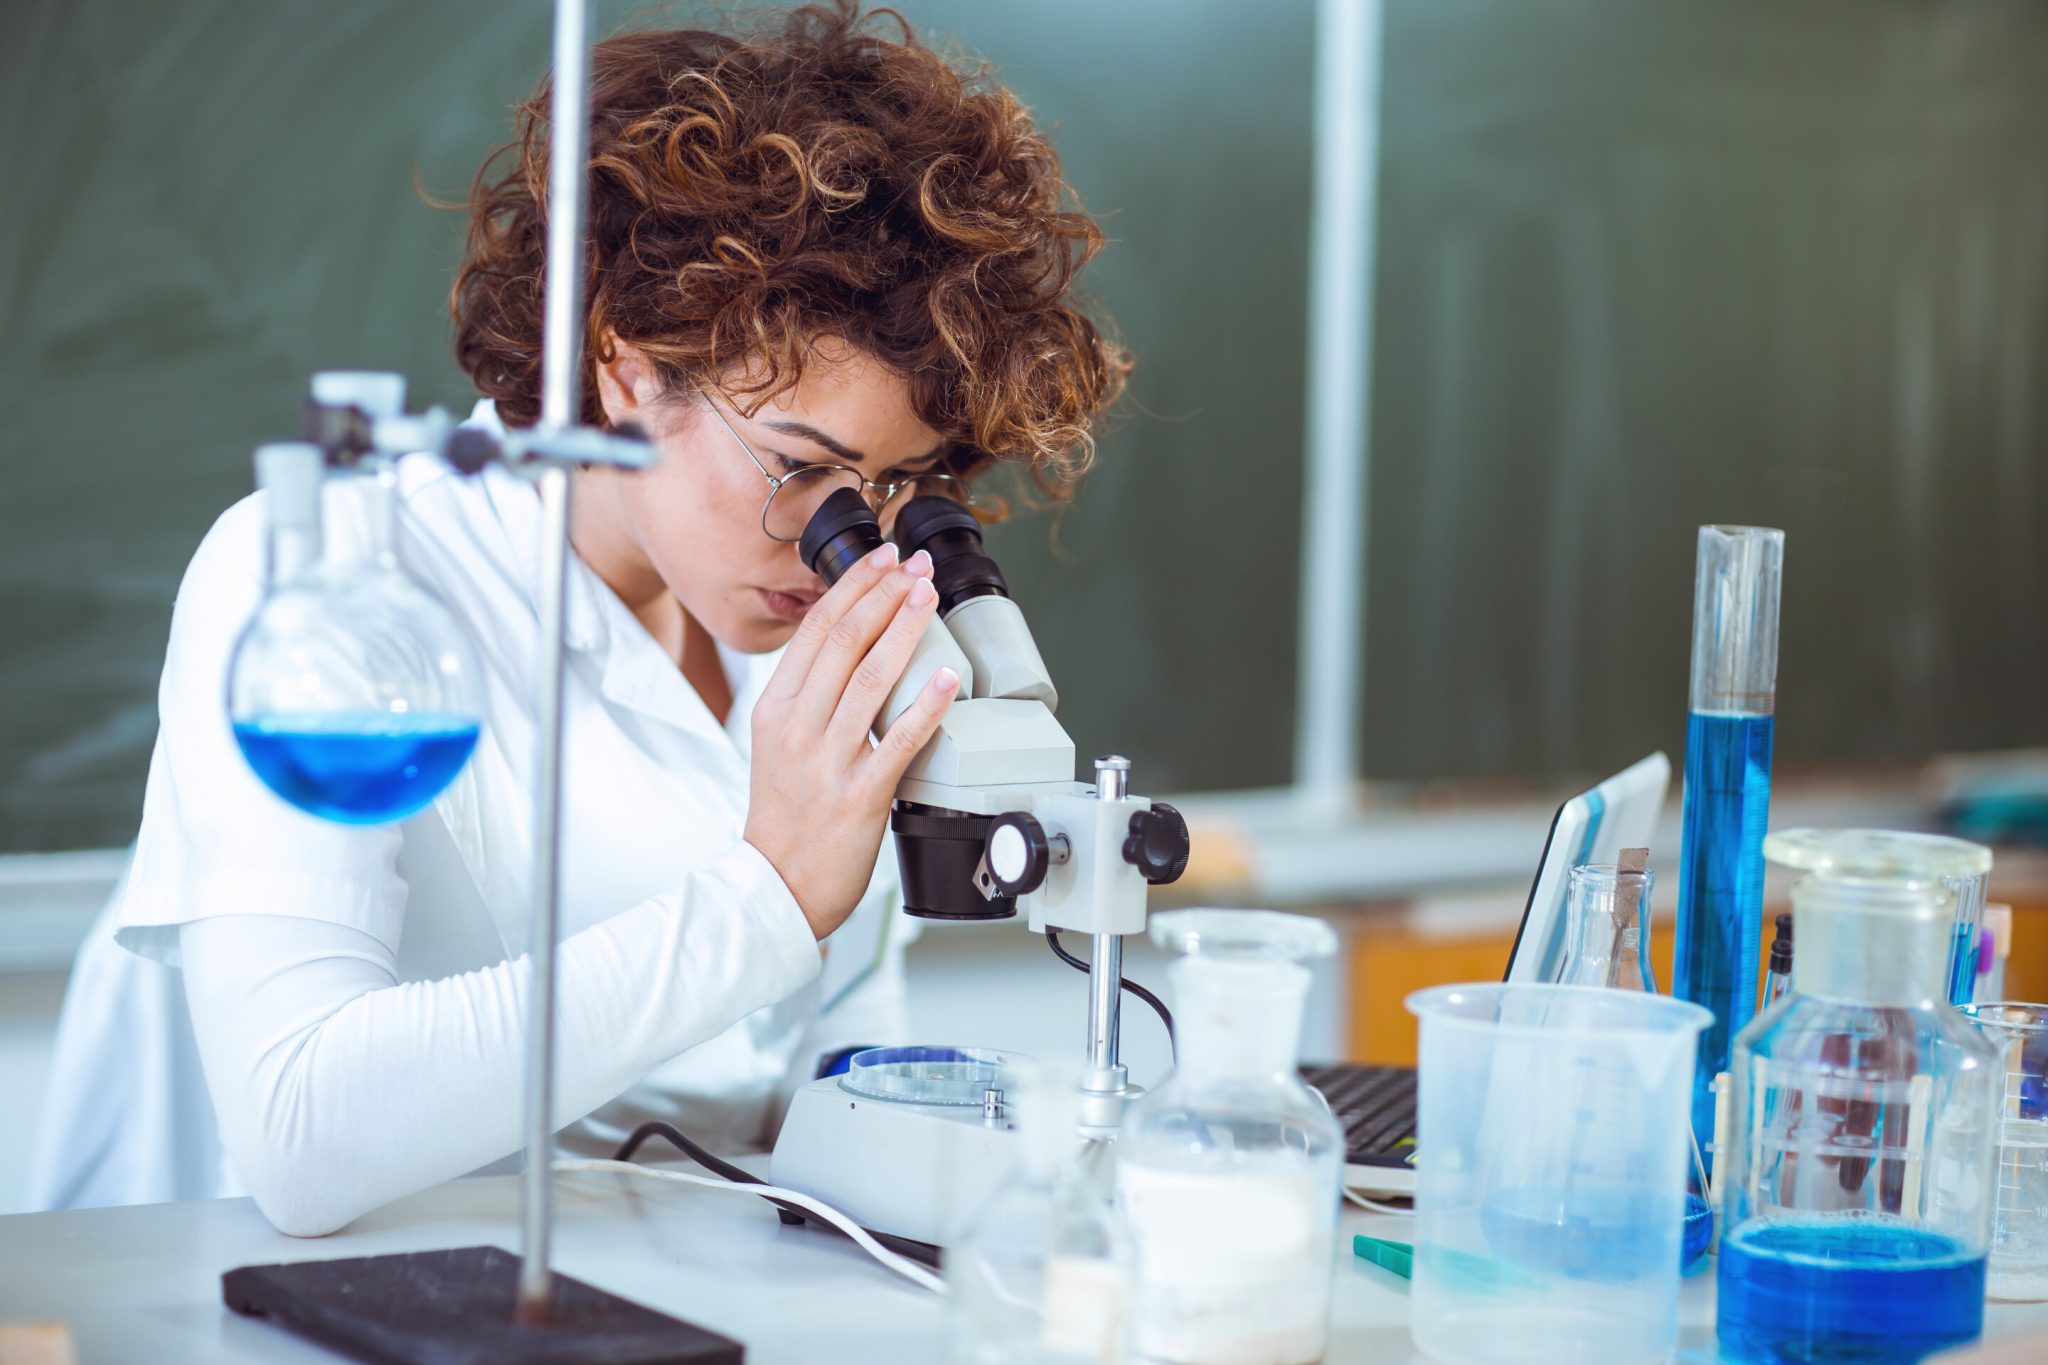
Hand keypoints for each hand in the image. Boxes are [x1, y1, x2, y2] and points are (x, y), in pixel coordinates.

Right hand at [744, 543, 960, 937]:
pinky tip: (947, 678)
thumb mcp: (776, 744)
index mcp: (775, 709)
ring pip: (870, 679)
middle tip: (917, 567)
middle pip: (843, 642)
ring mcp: (827, 761)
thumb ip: (806, 697)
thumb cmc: (784, 818)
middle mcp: (797, 728)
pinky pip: (898, 741)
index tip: (885, 559)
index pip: (816, 630)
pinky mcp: (859, 795)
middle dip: (885, 594)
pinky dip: (925, 705)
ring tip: (930, 597)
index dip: (854, 587)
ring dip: (905, 630)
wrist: (776, 886)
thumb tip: (849, 647)